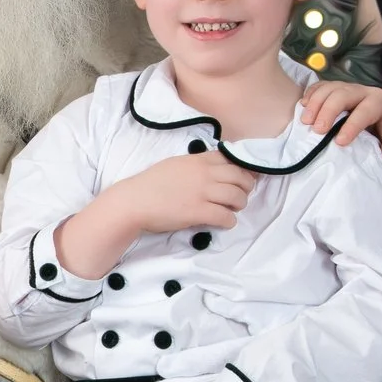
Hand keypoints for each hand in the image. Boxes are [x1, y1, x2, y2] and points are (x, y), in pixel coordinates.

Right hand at [120, 147, 252, 235]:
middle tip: (242, 195)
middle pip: (240, 177)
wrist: (134, 201)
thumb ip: (195, 165)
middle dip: (246, 187)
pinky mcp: (198, 212)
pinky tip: (224, 222)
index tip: (244, 177)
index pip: (231, 159)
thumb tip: (210, 170)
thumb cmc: (150, 184)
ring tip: (234, 209)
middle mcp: (204, 173)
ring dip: (240, 204)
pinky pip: (225, 216)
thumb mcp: (175, 165)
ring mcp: (202, 192)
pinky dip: (230, 221)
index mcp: (198, 160)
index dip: (243, 169)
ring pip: (237, 196)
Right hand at [298, 80, 381, 157]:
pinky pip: (320, 86)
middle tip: (317, 130)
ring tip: (305, 122)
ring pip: (329, 88)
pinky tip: (302, 107)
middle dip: (328, 111)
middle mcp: (362, 91)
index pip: (365, 110)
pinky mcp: (334, 89)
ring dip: (315, 103)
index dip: (352, 125)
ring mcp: (346, 87)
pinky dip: (310, 95)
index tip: (340, 142)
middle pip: (343, 94)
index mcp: (379, 102)